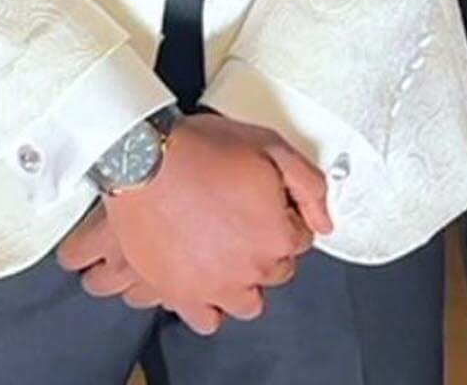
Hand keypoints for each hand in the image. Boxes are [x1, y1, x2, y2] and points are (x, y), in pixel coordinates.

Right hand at [57, 114, 330, 332]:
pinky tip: (206, 279)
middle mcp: (250, 268)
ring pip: (247, 301)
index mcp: (276, 234)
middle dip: (266, 245)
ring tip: (227, 251)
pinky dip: (210, 305)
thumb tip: (325, 219)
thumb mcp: (270, 146)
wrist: (142, 160)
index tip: (268, 204)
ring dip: (244, 279)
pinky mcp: (181, 294)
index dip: (285, 216)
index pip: (300, 238)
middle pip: (276, 269)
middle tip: (243, 219)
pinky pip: (207, 320)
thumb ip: (309, 184)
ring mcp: (215, 286)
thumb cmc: (200, 149)